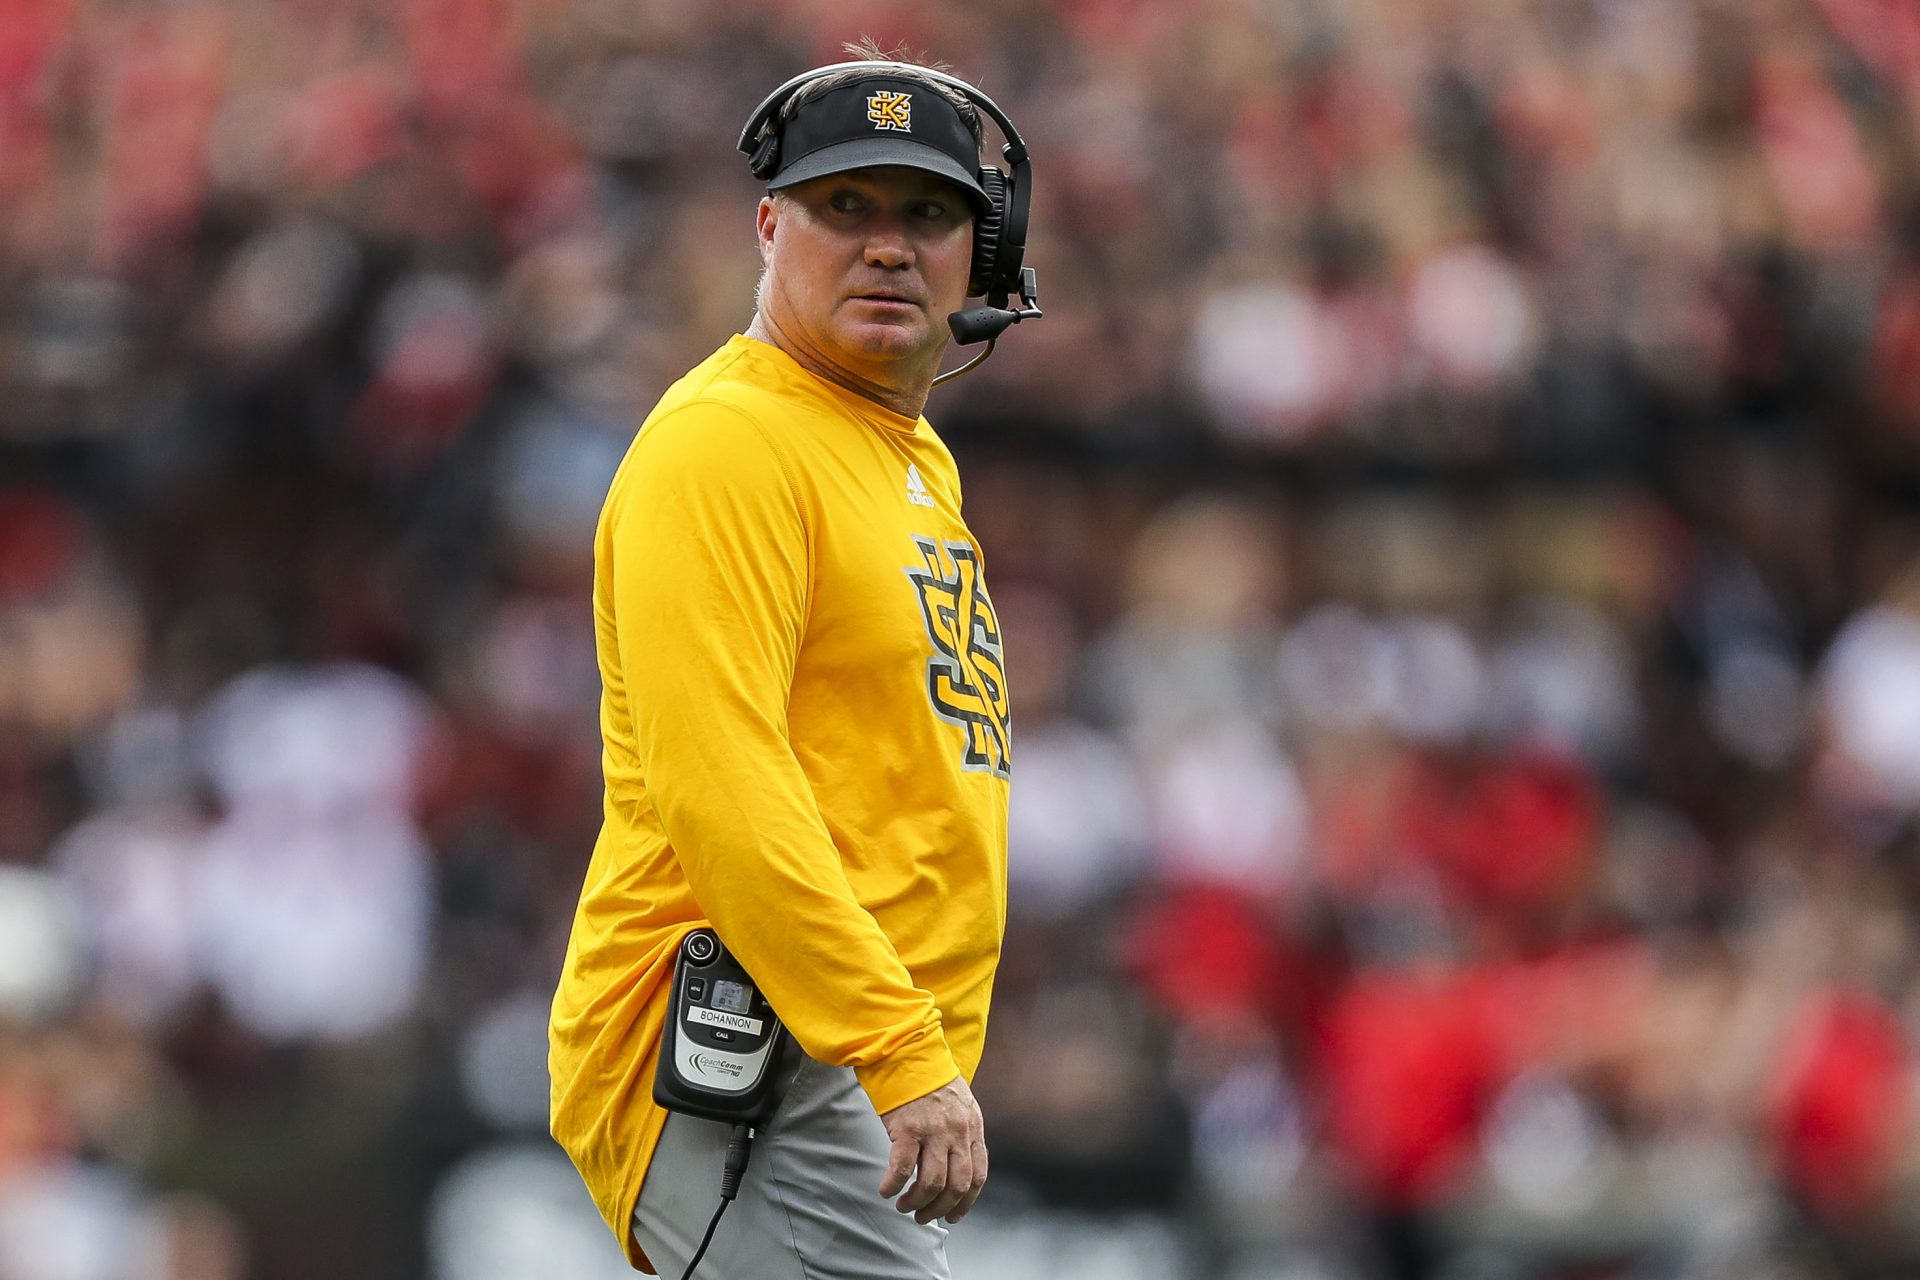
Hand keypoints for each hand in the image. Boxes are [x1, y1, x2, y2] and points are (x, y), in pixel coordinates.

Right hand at [876, 1075, 987, 1224]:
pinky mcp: (907, 1129)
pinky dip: (893, 1186)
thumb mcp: (960, 1105)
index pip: (977, 1177)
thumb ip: (962, 1134)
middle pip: (956, 1186)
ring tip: (903, 1205)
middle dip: (939, 1208)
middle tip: (923, 1216)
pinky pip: (902, 1169)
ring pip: (931, 1184)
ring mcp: (933, 1131)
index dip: (965, 1203)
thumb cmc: (930, 1080)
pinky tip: (886, 1190)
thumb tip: (955, 1169)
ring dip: (916, 1202)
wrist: (907, 1053)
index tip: (952, 1215)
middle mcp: (957, 1132)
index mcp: (972, 1128)